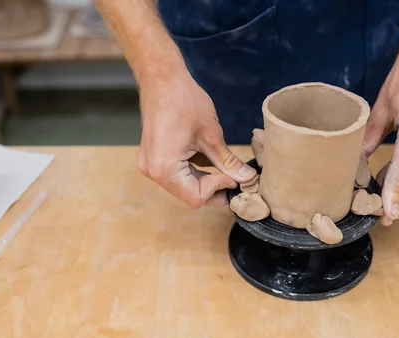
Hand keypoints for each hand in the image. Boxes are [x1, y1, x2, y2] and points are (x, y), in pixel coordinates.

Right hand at [137, 72, 256, 207]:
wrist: (162, 78)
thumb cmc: (183, 101)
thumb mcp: (211, 135)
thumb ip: (228, 162)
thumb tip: (247, 178)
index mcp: (164, 168)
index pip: (197, 197)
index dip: (219, 189)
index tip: (235, 176)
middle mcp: (153, 171)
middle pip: (189, 194)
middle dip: (214, 188)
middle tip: (235, 177)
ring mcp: (151, 164)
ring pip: (184, 185)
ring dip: (206, 179)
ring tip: (224, 165)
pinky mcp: (154, 157)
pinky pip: (178, 173)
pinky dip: (195, 170)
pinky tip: (208, 156)